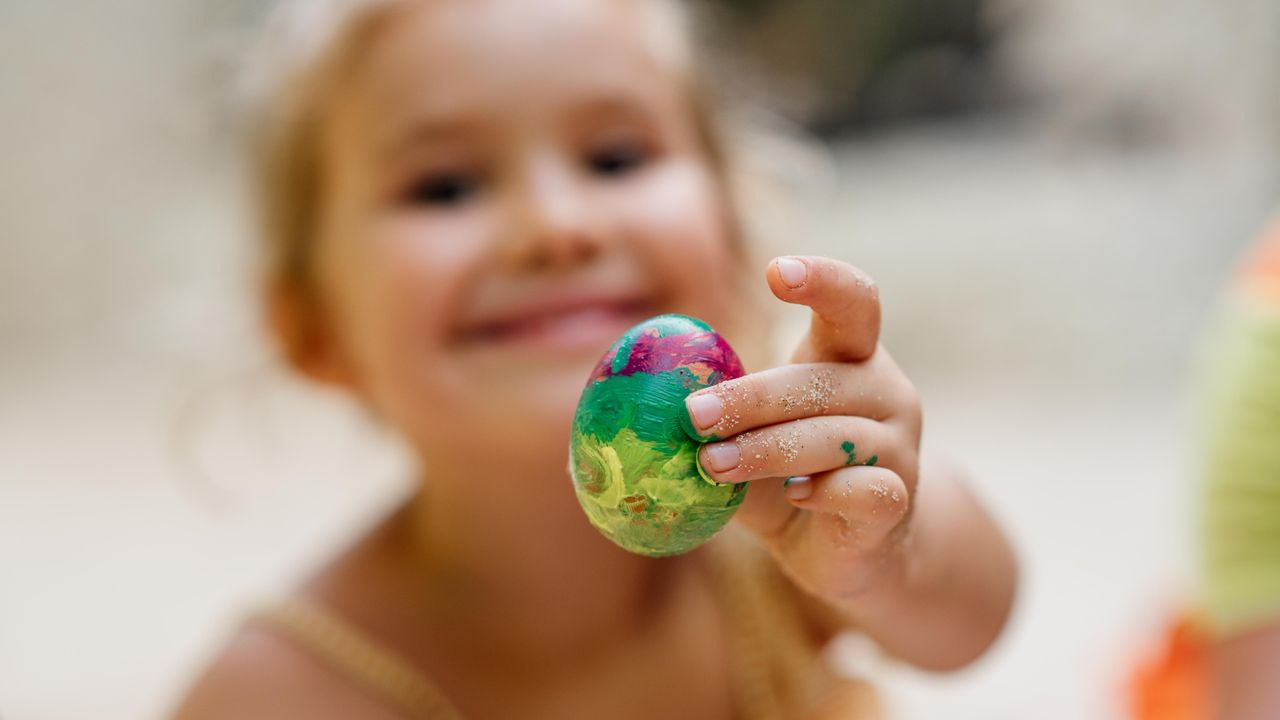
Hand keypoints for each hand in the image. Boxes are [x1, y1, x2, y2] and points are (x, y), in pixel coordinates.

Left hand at [686, 256, 921, 603]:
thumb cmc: (788, 479)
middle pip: (819, 381)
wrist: (851, 552)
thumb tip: (600, 426)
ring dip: (765, 450)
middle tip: (693, 415)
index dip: (822, 280)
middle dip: (748, 397)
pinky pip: (865, 488)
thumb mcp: (743, 443)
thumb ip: (702, 424)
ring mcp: (900, 446)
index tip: (774, 272)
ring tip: (711, 467)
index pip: (854, 301)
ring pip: (834, 438)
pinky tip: (794, 497)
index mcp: (850, 359)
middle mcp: (886, 392)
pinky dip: (824, 491)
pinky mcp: (898, 500)